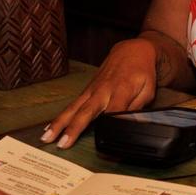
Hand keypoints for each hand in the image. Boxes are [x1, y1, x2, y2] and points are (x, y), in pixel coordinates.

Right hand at [41, 38, 158, 148]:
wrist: (132, 51)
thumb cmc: (142, 72)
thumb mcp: (148, 89)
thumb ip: (137, 107)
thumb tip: (127, 123)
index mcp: (123, 90)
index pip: (114, 109)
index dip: (109, 123)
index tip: (101, 137)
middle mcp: (104, 90)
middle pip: (87, 111)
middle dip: (74, 128)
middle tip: (63, 144)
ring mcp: (92, 89)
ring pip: (74, 108)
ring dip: (60, 123)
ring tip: (47, 138)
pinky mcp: (86, 90)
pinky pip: (72, 105)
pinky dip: (60, 117)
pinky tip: (49, 128)